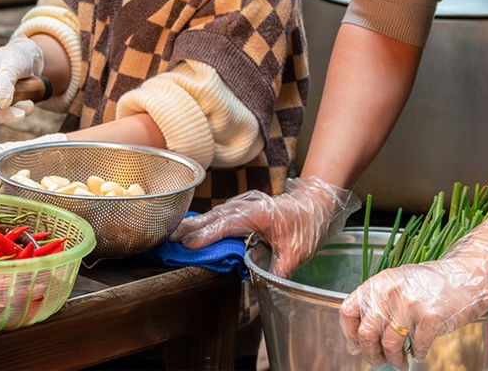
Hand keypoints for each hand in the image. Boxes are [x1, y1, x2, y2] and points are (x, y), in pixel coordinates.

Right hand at [0, 37, 45, 140]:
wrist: (30, 56)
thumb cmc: (15, 56)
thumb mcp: (11, 65)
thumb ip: (5, 83)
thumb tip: (3, 103)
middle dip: (3, 116)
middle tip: (19, 115)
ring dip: (15, 113)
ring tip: (28, 105)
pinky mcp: (3, 103)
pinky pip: (10, 113)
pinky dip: (21, 111)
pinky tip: (29, 103)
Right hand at [170, 176, 358, 276]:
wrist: (316, 203)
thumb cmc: (308, 224)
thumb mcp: (297, 251)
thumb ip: (279, 268)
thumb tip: (263, 285)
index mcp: (260, 213)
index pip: (228, 223)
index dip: (209, 234)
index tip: (191, 244)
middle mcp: (249, 206)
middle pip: (216, 215)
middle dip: (193, 226)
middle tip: (171, 238)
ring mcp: (246, 205)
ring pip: (217, 213)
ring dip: (196, 223)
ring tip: (176, 234)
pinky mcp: (245, 208)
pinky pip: (221, 214)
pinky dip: (206, 221)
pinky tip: (195, 228)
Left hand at [338, 214, 487, 368]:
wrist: (465, 275)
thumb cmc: (429, 284)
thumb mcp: (396, 285)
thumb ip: (375, 306)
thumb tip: (356, 343)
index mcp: (377, 283)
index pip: (348, 312)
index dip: (350, 335)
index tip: (357, 347)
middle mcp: (389, 292)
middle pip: (366, 333)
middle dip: (371, 354)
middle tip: (379, 361)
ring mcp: (410, 304)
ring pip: (390, 344)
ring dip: (395, 360)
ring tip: (401, 362)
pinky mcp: (430, 317)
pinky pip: (417, 346)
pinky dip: (417, 354)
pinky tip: (419, 352)